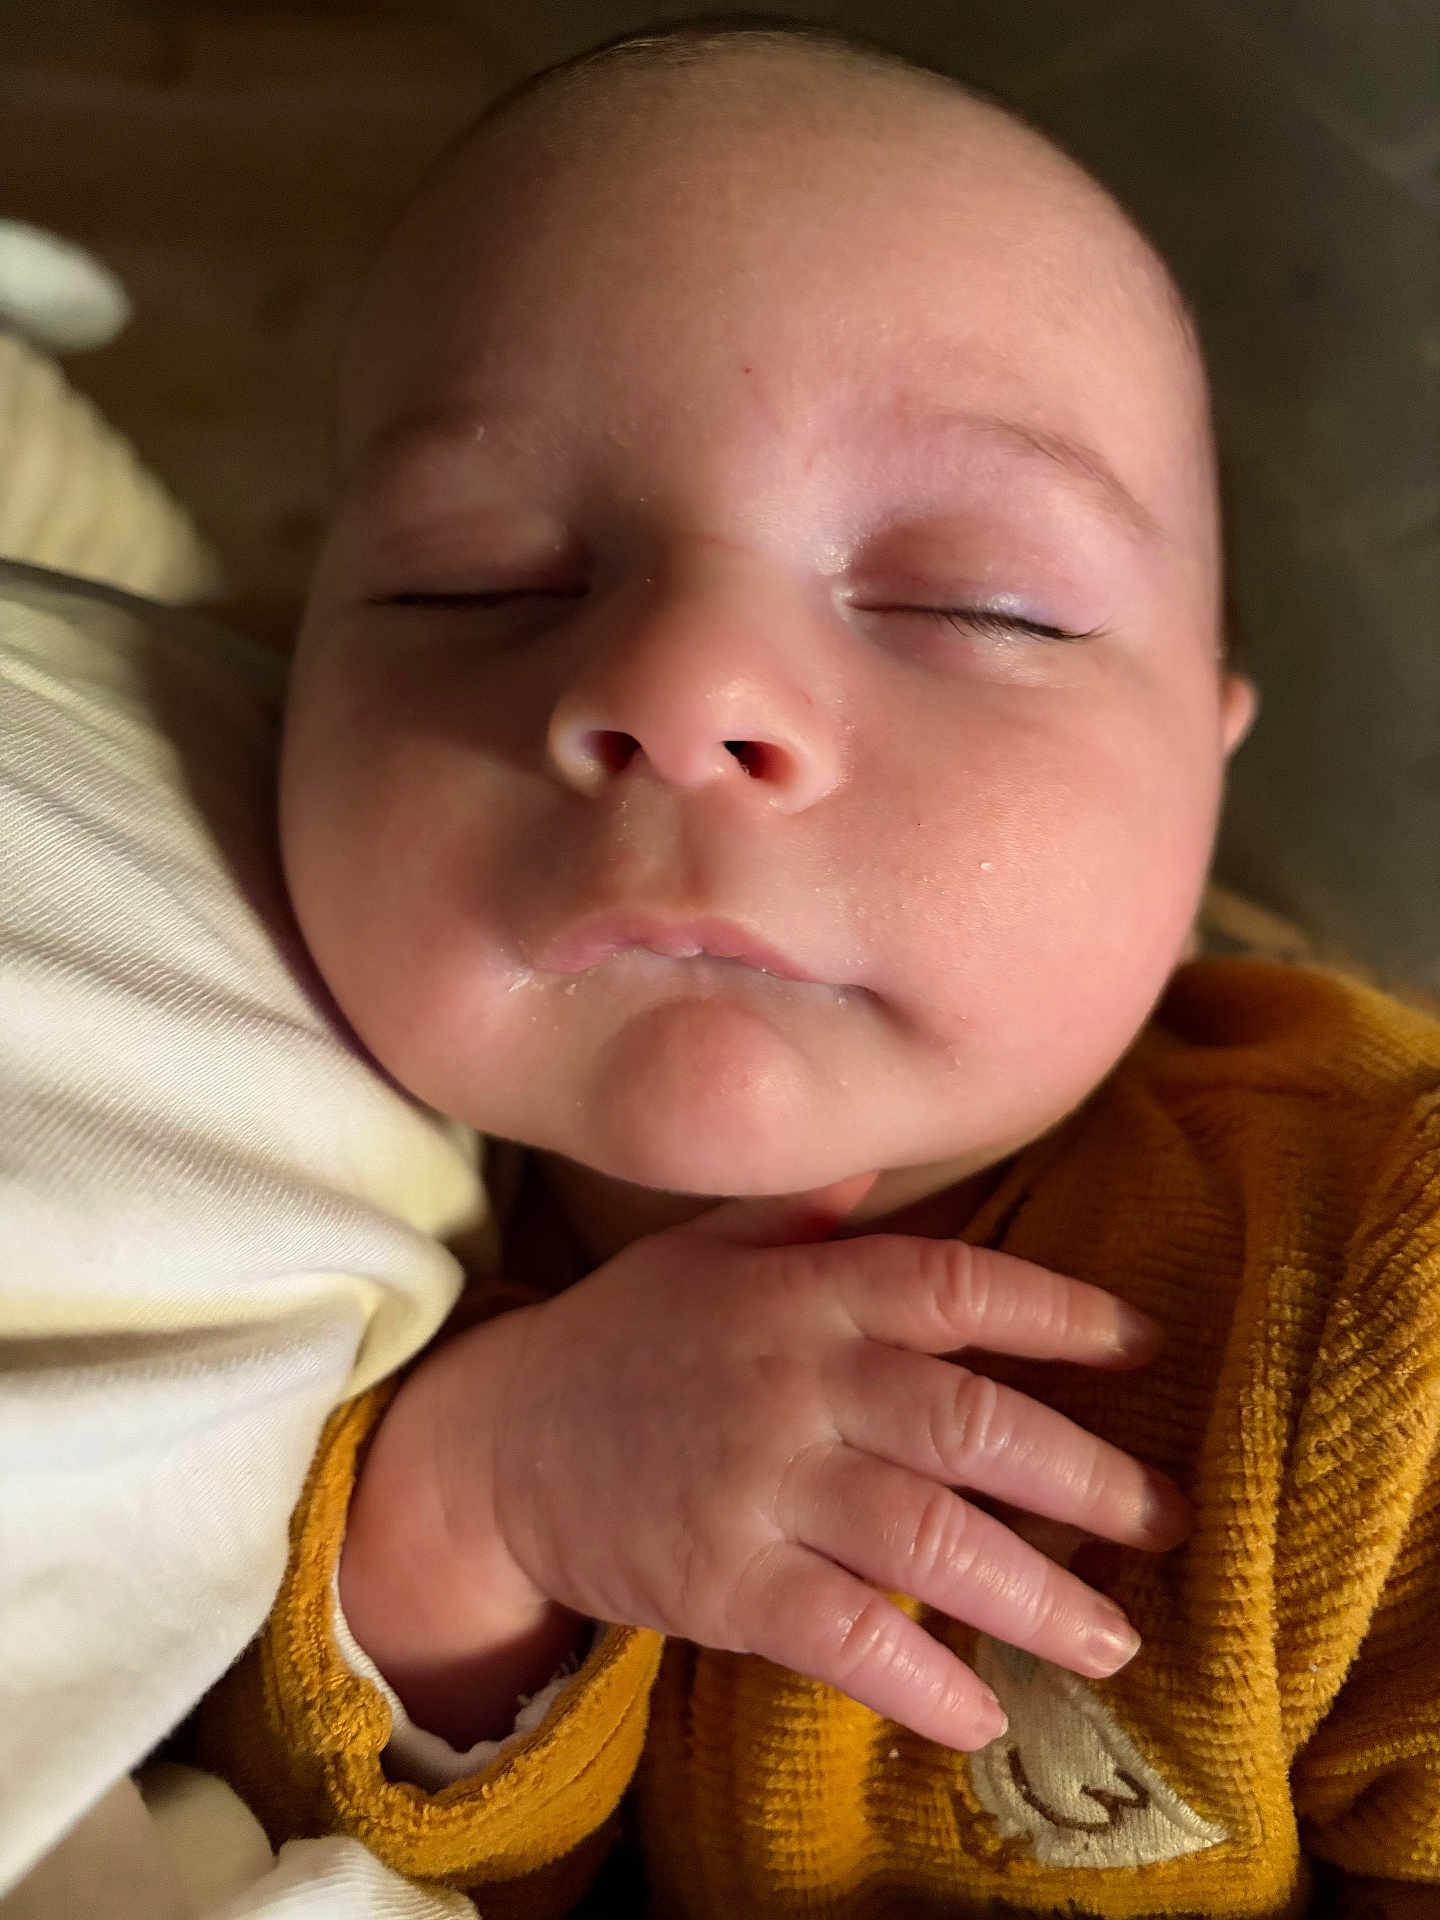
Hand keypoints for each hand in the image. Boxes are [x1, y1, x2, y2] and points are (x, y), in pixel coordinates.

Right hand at [420, 1174, 1188, 1751]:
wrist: (498, 1441)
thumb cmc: (624, 1339)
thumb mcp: (699, 1251)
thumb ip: (796, 1215)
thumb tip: (881, 1163)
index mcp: (801, 1292)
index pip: (955, 1285)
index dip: (1060, 1312)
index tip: (1144, 1345)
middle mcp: (793, 1380)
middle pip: (968, 1422)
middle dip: (1087, 1477)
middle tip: (1170, 1522)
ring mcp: (757, 1484)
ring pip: (927, 1537)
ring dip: (1036, 1594)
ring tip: (1114, 1641)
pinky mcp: (720, 1582)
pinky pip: (842, 1635)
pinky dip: (921, 1679)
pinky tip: (983, 1715)